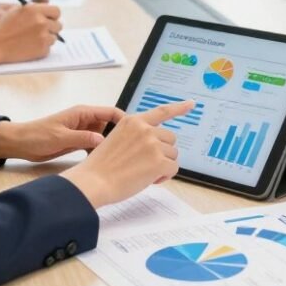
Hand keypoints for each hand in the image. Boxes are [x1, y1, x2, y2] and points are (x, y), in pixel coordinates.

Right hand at [0, 2, 62, 64]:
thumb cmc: (4, 26)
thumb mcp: (17, 10)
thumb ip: (34, 6)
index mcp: (35, 10)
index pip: (56, 11)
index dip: (52, 16)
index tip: (49, 19)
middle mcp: (41, 22)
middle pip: (58, 25)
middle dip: (51, 28)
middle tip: (41, 31)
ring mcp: (43, 36)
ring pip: (54, 38)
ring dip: (46, 39)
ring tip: (31, 39)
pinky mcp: (42, 50)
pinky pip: (48, 48)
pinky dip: (41, 48)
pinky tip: (29, 47)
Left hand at [0, 105, 122, 161]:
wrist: (20, 144)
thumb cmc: (37, 135)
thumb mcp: (60, 137)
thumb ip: (82, 138)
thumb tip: (103, 141)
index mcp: (83, 113)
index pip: (110, 112)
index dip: (125, 120)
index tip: (136, 131)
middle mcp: (85, 121)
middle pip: (111, 125)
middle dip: (121, 135)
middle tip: (132, 149)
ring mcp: (82, 132)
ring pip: (104, 137)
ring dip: (110, 146)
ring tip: (121, 158)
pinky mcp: (78, 142)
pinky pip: (95, 146)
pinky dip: (100, 152)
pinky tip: (104, 162)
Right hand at [62, 101, 192, 207]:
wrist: (93, 182)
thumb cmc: (101, 166)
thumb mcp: (116, 139)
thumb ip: (136, 136)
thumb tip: (157, 144)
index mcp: (133, 121)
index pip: (161, 111)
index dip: (179, 107)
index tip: (192, 103)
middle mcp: (145, 129)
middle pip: (170, 139)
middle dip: (163, 152)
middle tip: (146, 165)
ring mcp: (153, 144)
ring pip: (173, 155)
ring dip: (163, 165)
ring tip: (143, 173)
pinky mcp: (158, 161)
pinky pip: (173, 168)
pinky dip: (165, 176)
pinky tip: (149, 180)